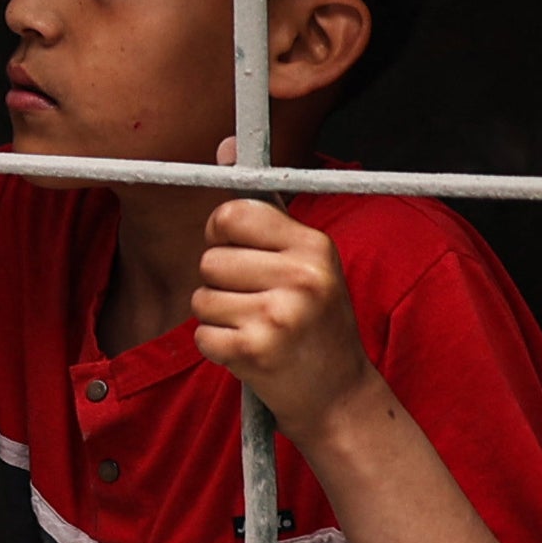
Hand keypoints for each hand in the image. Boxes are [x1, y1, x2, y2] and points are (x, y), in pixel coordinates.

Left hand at [191, 196, 373, 431]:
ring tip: (258, 328)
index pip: (232, 214)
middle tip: (256, 303)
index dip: (221, 233)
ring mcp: (280, 315)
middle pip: (209, 260)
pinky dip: (217, 347)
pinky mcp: (257, 351)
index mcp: (314, 246)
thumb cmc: (315, 323)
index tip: (236, 251)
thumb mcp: (306, 262)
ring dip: (218, 317)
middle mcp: (302, 277)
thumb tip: (223, 145)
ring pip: (201, 298)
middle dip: (220, 284)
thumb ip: (264, 213)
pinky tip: (252, 353)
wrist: (340, 397)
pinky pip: (202, 335)